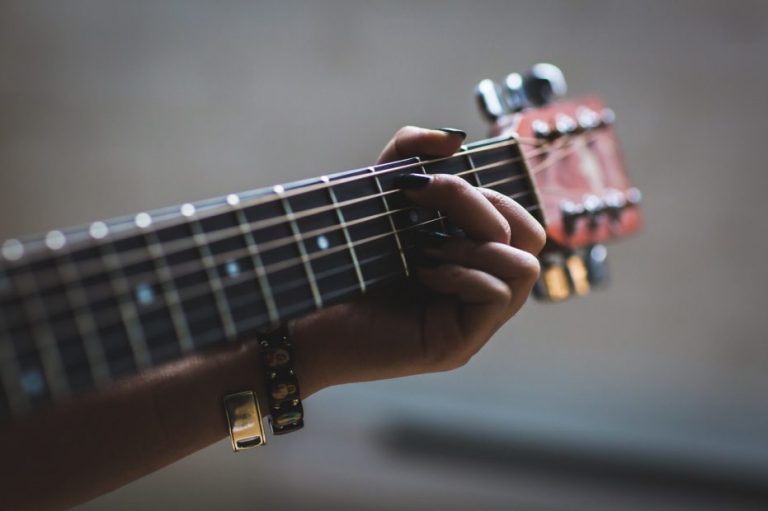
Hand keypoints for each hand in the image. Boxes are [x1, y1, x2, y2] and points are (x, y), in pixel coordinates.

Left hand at [292, 127, 545, 394]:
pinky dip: (463, 273)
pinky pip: (498, 295)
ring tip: (424, 248)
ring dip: (474, 244)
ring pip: (525, 267)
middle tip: (426, 208)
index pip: (518, 218)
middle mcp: (478, 287)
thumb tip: (456, 137)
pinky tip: (421, 272)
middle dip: (481, 208)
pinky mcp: (459, 345)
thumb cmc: (340, 257)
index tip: (420, 186)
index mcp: (470, 255)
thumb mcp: (377, 193)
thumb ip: (409, 154)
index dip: (485, 192)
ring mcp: (472, 320)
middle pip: (531, 236)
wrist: (301, 314)